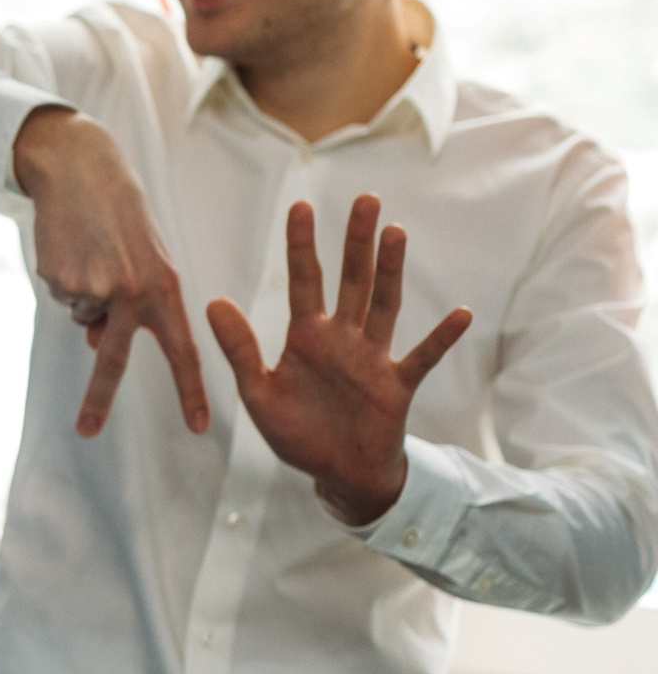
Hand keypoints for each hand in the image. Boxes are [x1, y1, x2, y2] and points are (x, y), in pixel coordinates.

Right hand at [12, 106, 210, 435]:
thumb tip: (94, 343)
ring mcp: (94, 286)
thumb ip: (130, 305)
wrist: (81, 169)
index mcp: (164, 287)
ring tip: (89, 252)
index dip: (191, 390)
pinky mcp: (61, 279)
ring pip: (82, 317)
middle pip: (113, 358)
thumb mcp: (140, 260)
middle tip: (86, 432)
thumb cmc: (119, 216)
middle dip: (98, 399)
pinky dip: (65, 278)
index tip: (200, 426)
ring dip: (83, 295)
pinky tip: (71, 246)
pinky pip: (62, 296)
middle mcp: (131, 292)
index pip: (182, 349)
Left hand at [205, 196, 471, 525]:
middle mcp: (343, 338)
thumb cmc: (298, 434)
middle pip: (352, 280)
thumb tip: (213, 302)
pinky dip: (441, 338)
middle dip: (356, 242)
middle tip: (365, 199)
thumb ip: (239, 350)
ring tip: (395, 232)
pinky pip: (423, 357)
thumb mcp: (258, 394)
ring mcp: (373, 358)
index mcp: (306, 338)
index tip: (301, 206)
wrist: (338, 474)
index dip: (302, 246)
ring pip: (383, 304)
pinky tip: (461, 313)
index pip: (304, 281)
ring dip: (390, 271)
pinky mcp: (397, 385)